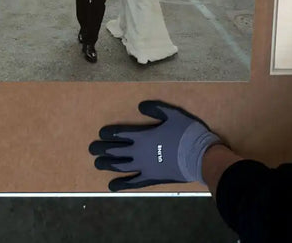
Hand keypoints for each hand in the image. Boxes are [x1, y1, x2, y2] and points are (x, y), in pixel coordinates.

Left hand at [89, 100, 221, 191]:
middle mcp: (138, 152)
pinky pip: (132, 183)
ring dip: (106, 165)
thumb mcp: (174, 114)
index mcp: (143, 136)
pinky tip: (111, 185)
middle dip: (101, 149)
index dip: (109, 133)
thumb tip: (140, 106)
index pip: (120, 133)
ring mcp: (143, 167)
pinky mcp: (150, 178)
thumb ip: (156, 109)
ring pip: (119, 166)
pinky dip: (121, 184)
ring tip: (97, 164)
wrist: (199, 155)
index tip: (101, 133)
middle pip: (114, 151)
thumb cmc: (187, 133)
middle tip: (92, 149)